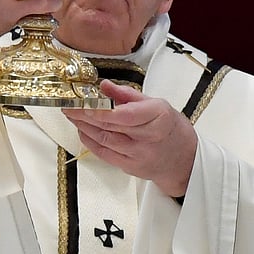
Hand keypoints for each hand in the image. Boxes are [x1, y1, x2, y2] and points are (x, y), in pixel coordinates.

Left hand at [64, 80, 197, 197]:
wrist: (184, 160)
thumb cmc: (170, 128)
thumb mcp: (157, 104)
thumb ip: (128, 94)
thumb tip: (104, 86)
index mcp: (159, 117)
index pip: (126, 114)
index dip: (102, 110)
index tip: (84, 102)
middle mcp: (149, 137)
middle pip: (111, 126)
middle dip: (85, 115)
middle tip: (69, 106)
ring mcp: (139, 155)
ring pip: (104, 140)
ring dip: (84, 127)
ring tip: (72, 116)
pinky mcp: (131, 168)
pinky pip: (104, 154)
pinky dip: (90, 141)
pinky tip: (82, 131)